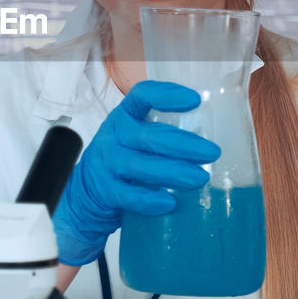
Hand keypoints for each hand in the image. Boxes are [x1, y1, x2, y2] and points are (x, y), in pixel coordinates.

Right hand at [52, 80, 219, 265]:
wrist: (86, 193)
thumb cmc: (123, 160)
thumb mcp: (134, 138)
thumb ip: (162, 135)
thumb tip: (210, 146)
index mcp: (124, 116)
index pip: (142, 96)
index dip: (167, 95)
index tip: (195, 100)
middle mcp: (114, 136)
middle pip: (148, 136)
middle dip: (184, 144)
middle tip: (212, 153)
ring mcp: (107, 163)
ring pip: (140, 165)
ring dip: (173, 172)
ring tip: (200, 178)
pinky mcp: (106, 190)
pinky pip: (129, 196)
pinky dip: (150, 200)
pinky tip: (170, 203)